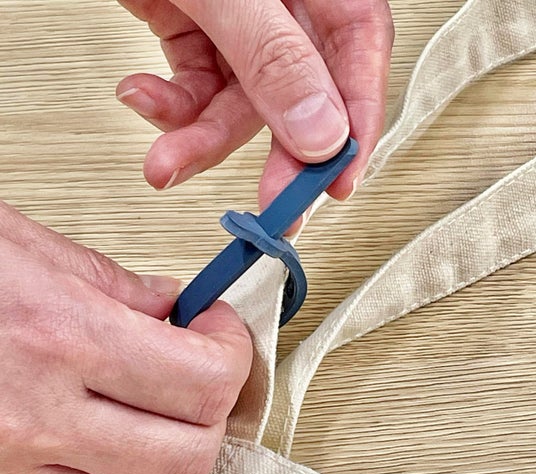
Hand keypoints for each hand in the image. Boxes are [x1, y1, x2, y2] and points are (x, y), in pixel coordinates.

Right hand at [0, 202, 251, 473]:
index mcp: (65, 336)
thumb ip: (119, 285)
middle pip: (186, 459)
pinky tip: (79, 463)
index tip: (218, 334)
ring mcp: (5, 468)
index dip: (232, 355)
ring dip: (155, 464)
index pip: (204, 380)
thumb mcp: (35, 249)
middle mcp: (36, 414)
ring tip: (141, 418)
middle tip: (194, 377)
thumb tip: (177, 307)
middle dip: (208, 416)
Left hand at [116, 0, 393, 207]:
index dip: (357, 127)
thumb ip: (275, 57)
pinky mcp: (199, 35)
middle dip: (277, 157)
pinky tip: (141, 94)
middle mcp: (287, 10)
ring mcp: (241, 27)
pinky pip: (196, 90)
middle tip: (270, 207)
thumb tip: (321, 132)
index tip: (339, 184)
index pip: (359, 58)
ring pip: (238, 108)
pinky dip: (169, 106)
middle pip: (301, 98)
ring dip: (197, 140)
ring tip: (165, 163)